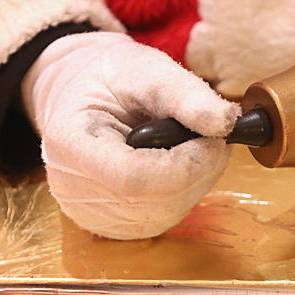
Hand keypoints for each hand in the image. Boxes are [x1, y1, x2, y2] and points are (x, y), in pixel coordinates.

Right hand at [22, 32, 238, 239]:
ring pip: (165, 214)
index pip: (134, 178)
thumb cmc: (109, 79)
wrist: (80, 96)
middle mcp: (72, 190)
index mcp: (69, 144)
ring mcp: (90, 214)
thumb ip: (186, 95)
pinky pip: (161, 218)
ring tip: (198, 144)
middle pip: (155, 201)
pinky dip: (184, 192)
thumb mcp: (146, 69)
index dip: (187, 163)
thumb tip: (226, 124)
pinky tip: (183, 163)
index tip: (217, 137)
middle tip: (217, 137)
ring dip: (197, 181)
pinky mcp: (111, 225)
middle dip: (200, 170)